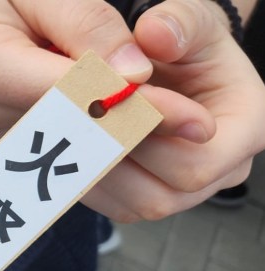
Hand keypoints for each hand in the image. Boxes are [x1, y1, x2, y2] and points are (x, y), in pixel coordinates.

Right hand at [0, 0, 213, 162]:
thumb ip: (89, 25)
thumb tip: (137, 76)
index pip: (65, 95)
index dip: (131, 108)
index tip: (191, 117)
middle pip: (69, 139)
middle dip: (134, 135)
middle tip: (191, 128)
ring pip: (66, 164)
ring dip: (119, 150)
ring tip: (147, 120)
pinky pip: (54, 169)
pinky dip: (94, 154)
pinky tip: (111, 130)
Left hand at [83, 0, 264, 220]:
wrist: (168, 60)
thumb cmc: (185, 40)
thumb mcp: (186, 19)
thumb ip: (176, 22)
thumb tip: (155, 37)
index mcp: (246, 128)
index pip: (198, 162)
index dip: (148, 142)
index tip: (106, 108)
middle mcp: (222, 170)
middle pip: (162, 195)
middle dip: (116, 159)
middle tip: (77, 121)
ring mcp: (185, 191)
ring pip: (133, 206)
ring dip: (95, 172)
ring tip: (69, 131)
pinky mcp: (149, 197)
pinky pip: (114, 206)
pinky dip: (87, 179)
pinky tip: (68, 145)